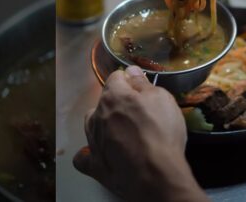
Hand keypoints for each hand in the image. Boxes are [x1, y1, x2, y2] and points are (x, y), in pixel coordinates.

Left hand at [73, 66, 208, 201]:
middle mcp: (97, 115)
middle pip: (104, 101)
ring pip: (92, 124)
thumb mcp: (161, 99)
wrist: (154, 174)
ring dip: (103, 123)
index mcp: (113, 96)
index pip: (116, 78)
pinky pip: (84, 157)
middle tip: (138, 112)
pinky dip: (90, 154)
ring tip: (122, 131)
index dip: (129, 80)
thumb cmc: (160, 132)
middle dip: (117, 102)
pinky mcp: (94, 164)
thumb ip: (142, 84)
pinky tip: (101, 154)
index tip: (140, 87)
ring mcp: (93, 140)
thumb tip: (131, 72)